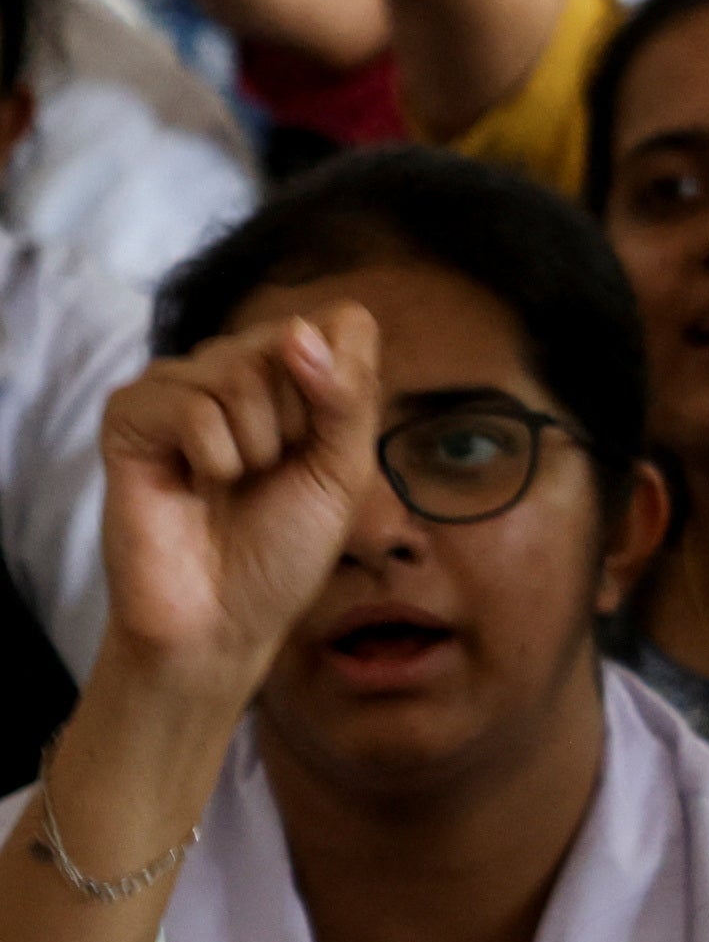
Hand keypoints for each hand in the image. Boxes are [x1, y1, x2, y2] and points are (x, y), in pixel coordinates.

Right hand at [96, 307, 381, 706]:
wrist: (222, 618)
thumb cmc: (285, 545)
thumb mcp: (345, 469)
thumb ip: (346, 395)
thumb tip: (300, 332)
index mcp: (294, 374)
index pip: (343, 323)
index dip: (344, 388)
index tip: (320, 448)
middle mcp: (235, 368)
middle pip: (290, 341)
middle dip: (297, 424)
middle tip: (268, 474)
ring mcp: (178, 386)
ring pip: (237, 370)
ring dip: (253, 446)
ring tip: (230, 483)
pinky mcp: (130, 415)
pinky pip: (190, 404)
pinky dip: (211, 456)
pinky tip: (195, 486)